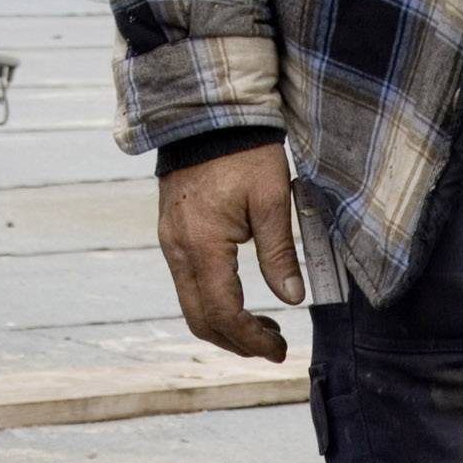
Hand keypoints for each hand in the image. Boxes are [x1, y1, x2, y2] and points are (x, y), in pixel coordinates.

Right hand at [157, 142, 303, 360]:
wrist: (207, 113)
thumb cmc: (244, 151)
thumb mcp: (272, 199)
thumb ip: (279, 253)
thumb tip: (292, 298)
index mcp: (203, 244)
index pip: (224, 313)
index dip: (252, 339)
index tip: (279, 350)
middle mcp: (178, 249)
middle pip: (201, 320)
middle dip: (237, 342)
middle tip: (274, 346)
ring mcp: (170, 242)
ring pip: (192, 306)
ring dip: (227, 325)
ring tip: (265, 327)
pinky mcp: (172, 235)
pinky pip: (189, 284)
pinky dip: (215, 303)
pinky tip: (244, 299)